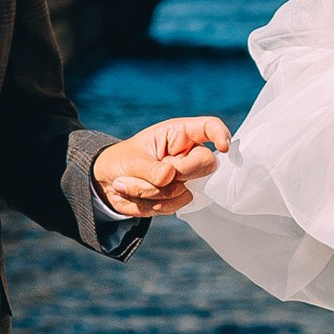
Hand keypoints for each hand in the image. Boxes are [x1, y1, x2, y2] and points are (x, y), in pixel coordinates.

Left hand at [93, 117, 231, 217]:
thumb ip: (149, 169)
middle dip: (179, 174)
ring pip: (185, 191)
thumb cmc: (122, 161)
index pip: (209, 127)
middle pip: (206, 165)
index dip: (221, 134)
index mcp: (179, 134)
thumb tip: (169, 176)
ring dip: (152, 192)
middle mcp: (187, 155)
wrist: (109, 183)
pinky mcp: (179, 197)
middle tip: (152, 174)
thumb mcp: (131, 160)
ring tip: (130, 184)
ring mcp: (186, 178)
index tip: (224, 148)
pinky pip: (174, 206)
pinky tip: (138, 197)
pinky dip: (151, 205)